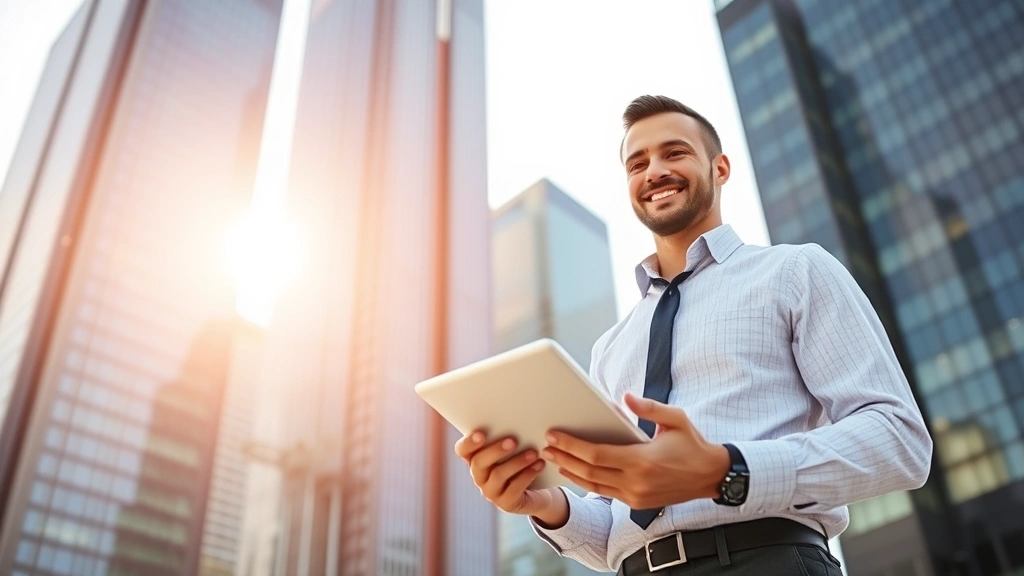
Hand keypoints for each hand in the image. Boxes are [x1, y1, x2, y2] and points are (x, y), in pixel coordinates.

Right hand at [454, 431, 567, 523]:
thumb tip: (517, 417)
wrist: (537, 491)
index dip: (469, 443)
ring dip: (517, 462)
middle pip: (479, 463)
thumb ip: (507, 436)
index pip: (462, 450)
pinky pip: (514, 489)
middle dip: (495, 451)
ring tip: (533, 452)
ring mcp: (491, 492)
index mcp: (475, 459)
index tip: (481, 433)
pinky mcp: (506, 503)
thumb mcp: (513, 449)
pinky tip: (539, 464)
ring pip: (498, 475)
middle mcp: (479, 476)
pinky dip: (528, 475)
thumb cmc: (521, 461)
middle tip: (512, 441)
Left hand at [542, 393, 729, 509]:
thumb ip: (649, 408)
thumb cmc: (693, 444)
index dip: (571, 445)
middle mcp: (635, 481)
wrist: (712, 476)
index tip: (554, 435)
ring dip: (571, 472)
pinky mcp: (637, 503)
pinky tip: (575, 473)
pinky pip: (605, 492)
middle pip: (588, 471)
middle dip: (564, 457)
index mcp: (642, 460)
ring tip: (554, 459)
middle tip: (546, 446)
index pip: (596, 453)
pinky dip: (586, 482)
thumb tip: (625, 397)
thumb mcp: (676, 419)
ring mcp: (635, 495)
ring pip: (593, 485)